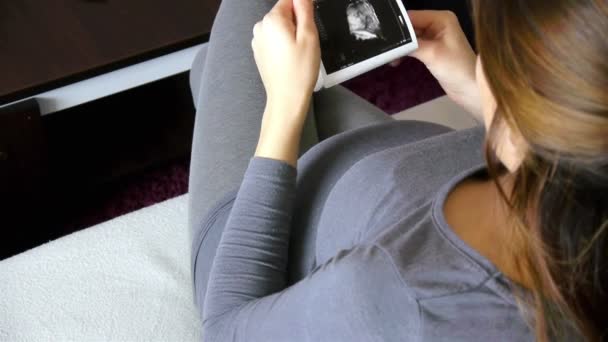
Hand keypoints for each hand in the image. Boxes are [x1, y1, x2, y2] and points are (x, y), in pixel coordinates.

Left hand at [252, 0, 320, 114]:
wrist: (286, 98)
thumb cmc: (300, 69)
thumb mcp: (309, 35)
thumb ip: (304, 9)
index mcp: (272, 19)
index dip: (303, 9)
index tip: (310, 25)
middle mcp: (260, 26)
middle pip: (284, 12)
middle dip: (297, 22)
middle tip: (307, 42)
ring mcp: (257, 40)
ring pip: (279, 27)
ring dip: (291, 34)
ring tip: (299, 52)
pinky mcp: (259, 52)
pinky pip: (274, 39)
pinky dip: (283, 44)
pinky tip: (290, 59)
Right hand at [391, 10, 481, 118]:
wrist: (470, 90)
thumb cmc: (456, 69)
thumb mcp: (432, 54)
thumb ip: (411, 44)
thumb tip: (391, 42)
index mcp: (441, 19)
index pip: (413, 16)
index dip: (398, 26)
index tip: (382, 37)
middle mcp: (438, 24)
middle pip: (410, 26)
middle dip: (398, 38)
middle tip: (382, 49)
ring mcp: (435, 37)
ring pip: (410, 37)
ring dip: (400, 47)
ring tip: (389, 58)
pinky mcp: (431, 50)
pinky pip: (413, 46)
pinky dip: (405, 53)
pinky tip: (396, 61)